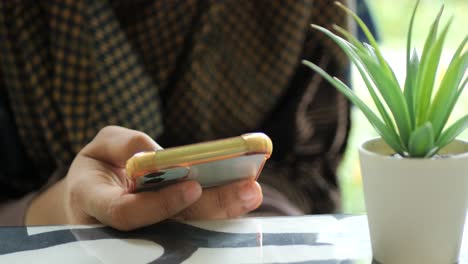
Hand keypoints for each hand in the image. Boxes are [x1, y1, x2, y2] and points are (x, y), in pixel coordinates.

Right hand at [26, 126, 262, 229]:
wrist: (97, 189)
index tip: (193, 186)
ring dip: (222, 209)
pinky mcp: (165, 229)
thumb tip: (162, 156)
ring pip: (185, 228)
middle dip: (209, 207)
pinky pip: (192, 222)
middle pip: (167, 225)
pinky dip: (217, 209)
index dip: (160, 204)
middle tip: (247, 190)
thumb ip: (126, 144)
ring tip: (252, 191)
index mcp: (92, 202)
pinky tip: (242, 195)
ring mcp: (144, 232)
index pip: (124, 213)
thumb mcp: (104, 144)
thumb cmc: (101, 163)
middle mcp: (118, 227)